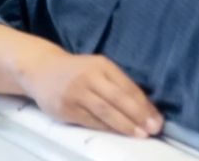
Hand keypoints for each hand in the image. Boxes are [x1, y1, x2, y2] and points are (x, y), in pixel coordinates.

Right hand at [17, 51, 163, 138]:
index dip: (144, 105)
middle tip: (153, 129)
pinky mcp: (65, 107)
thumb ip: (117, 84)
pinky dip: (106, 128)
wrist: (41, 69)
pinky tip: (118, 133)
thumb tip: (145, 108)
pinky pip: (90, 120)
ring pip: (105, 111)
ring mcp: (76, 92)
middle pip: (118, 98)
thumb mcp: (97, 68)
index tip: (157, 119)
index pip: (127, 86)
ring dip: (124, 124)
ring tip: (139, 134)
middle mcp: (88, 76)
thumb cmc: (77, 71)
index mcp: (101, 64)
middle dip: (138, 116)